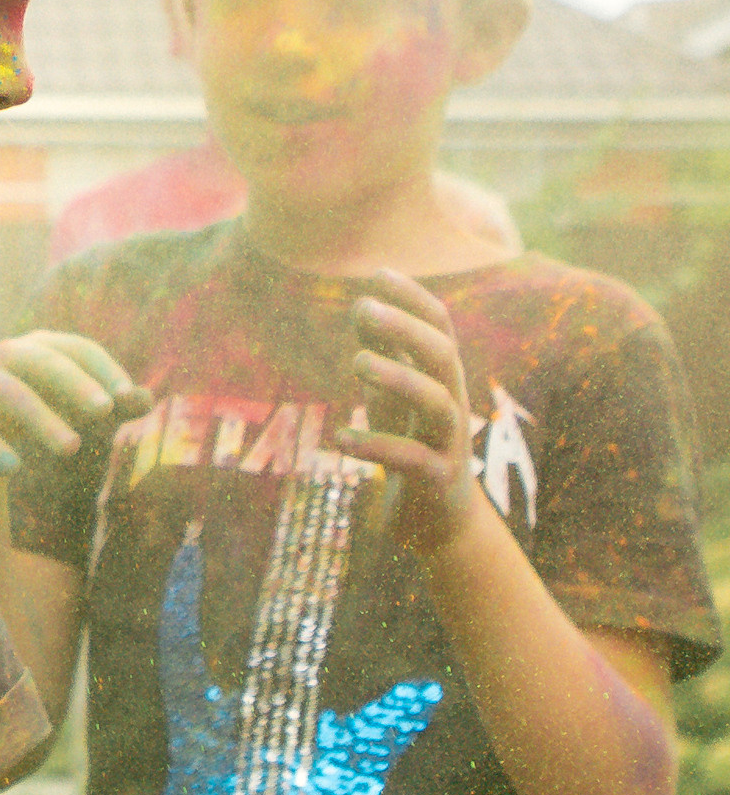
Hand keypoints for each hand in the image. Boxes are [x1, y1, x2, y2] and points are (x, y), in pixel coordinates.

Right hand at [0, 329, 153, 479]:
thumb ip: (112, 401)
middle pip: (47, 363)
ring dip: (42, 418)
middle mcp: (11, 355)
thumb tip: (146, 398)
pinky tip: (13, 468)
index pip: (80, 350)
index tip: (129, 397)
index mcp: (44, 347)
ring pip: (13, 394)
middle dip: (76, 384)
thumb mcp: (77, 406)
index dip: (105, 370)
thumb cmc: (40, 410)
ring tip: (72, 448)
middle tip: (105, 411)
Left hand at [348, 269, 487, 558]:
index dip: (413, 298)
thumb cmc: (413, 443)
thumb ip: (384, 353)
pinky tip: (340, 439)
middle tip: (363, 308)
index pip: (440, 326)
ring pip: (438, 404)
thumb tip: (363, 305)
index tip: (378, 273)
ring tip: (356, 362)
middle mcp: (454, 403)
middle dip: (406, 328)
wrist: (439, 521)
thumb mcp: (395, 396)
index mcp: (443, 377)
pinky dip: (377, 446)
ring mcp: (449, 443)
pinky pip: (413, 459)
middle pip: (443, 355)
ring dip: (398, 378)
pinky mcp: (437, 480)